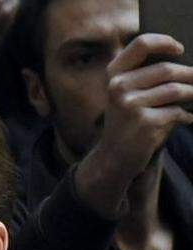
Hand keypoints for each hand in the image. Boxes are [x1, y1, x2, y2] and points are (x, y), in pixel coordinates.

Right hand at [75, 34, 192, 216]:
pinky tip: (187, 119)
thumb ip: (147, 76)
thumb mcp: (127, 95)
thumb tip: (188, 67)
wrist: (114, 157)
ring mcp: (130, 106)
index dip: (165, 42)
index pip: (141, 44)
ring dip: (192, 95)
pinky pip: (178, 112)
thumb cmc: (128, 122)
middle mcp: (118, 87)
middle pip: (167, 69)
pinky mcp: (145, 123)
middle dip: (190, 76)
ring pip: (176, 91)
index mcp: (114, 75)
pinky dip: (187, 116)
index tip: (180, 50)